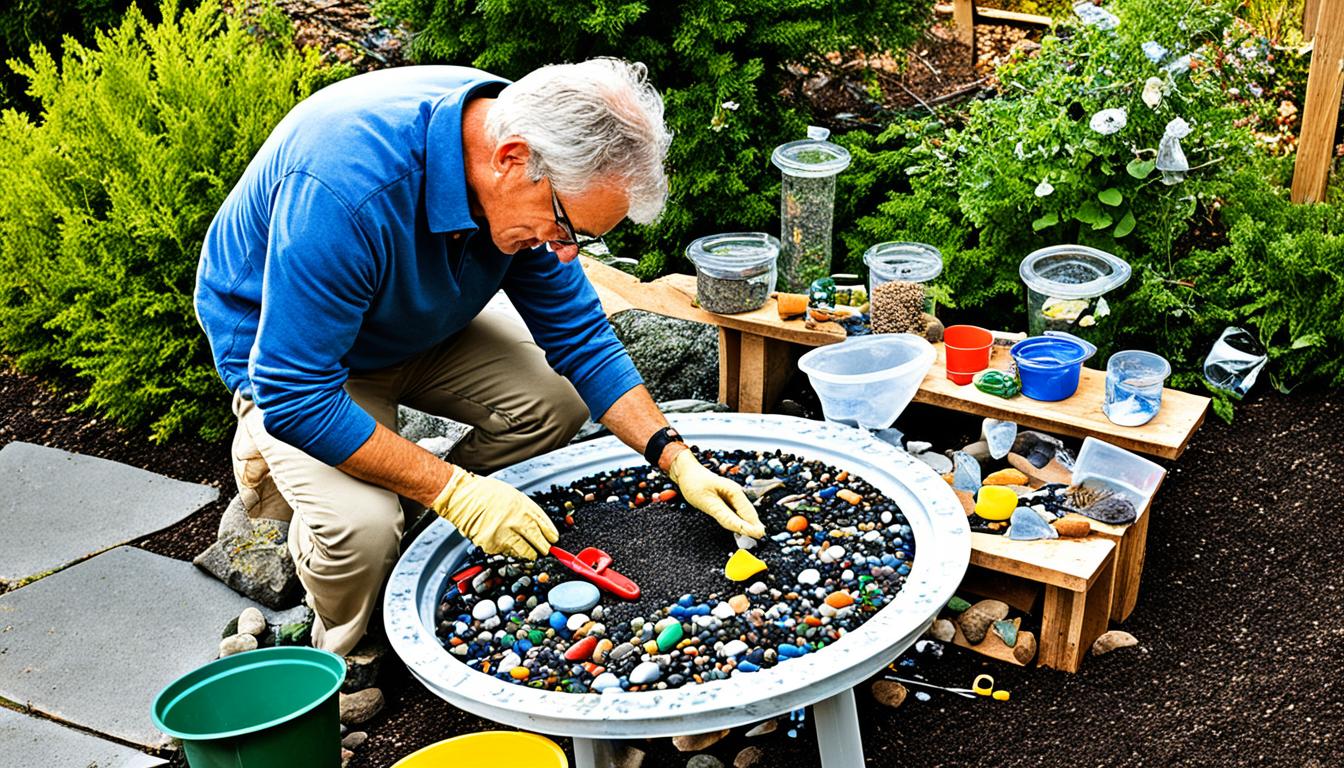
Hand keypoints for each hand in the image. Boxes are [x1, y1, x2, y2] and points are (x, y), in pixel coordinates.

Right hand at [431, 469, 558, 558]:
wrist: (462, 497)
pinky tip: (509, 547)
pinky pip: (506, 552)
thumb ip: (525, 510)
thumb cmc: (485, 493)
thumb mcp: (512, 495)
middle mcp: (516, 520)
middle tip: (545, 550)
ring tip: (531, 554)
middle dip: (543, 547)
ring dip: (529, 554)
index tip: (553, 539)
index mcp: (522, 506)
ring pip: (524, 551)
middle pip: (537, 540)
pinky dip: (510, 551)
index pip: (543, 524)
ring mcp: (504, 533)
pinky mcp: (492, 544)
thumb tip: (537, 525)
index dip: (550, 534)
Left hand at [667, 449, 765, 538]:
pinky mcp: (727, 501)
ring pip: (744, 514)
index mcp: (735, 492)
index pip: (748, 513)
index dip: (754, 526)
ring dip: (747, 525)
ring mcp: (733, 497)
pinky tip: (741, 530)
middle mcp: (737, 494)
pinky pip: (736, 514)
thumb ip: (724, 516)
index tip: (760, 536)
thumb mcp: (707, 502)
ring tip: (752, 538)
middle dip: (753, 526)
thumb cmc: (694, 483)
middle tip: (758, 539)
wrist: (686, 472)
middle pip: (749, 514)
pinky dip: (739, 522)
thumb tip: (739, 528)